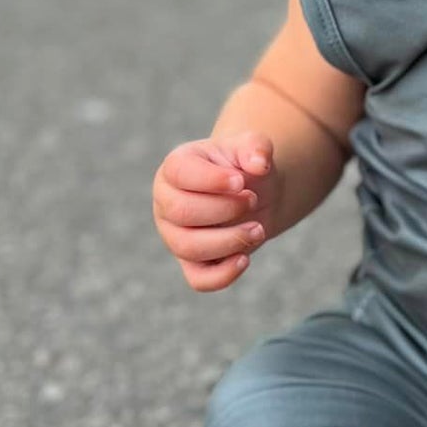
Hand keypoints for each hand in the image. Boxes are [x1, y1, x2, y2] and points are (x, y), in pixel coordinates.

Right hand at [152, 131, 278, 292]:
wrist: (253, 194)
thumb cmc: (244, 168)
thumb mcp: (251, 148)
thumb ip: (256, 147)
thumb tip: (260, 164)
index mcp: (175, 168)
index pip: (180, 173)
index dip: (212, 179)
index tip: (241, 180)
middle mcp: (167, 203)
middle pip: (182, 212)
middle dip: (224, 209)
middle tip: (253, 201)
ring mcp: (175, 236)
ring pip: (189, 248)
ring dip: (229, 240)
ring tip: (258, 229)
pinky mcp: (192, 263)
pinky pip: (199, 279)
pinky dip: (223, 275)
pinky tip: (245, 259)